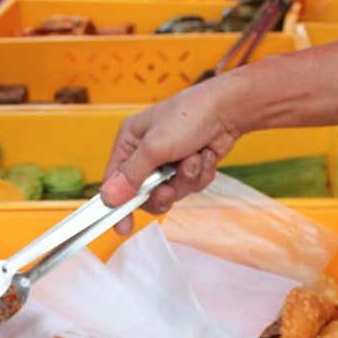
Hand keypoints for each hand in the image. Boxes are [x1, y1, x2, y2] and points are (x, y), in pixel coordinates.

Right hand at [98, 78, 241, 231]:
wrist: (229, 109)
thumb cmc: (189, 116)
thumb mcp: (154, 147)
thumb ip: (131, 176)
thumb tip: (108, 198)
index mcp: (130, 142)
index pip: (115, 180)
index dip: (118, 205)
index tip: (122, 228)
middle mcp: (146, 152)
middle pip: (145, 194)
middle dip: (162, 192)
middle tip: (169, 187)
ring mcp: (169, 161)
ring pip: (171, 192)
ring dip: (186, 179)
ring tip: (194, 158)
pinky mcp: (189, 166)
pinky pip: (190, 186)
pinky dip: (200, 174)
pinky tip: (205, 155)